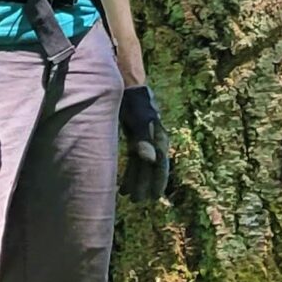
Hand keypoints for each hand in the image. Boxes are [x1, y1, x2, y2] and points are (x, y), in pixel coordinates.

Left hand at [119, 85, 170, 200]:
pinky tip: (121, 179)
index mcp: (157, 136)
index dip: (158, 181)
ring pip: (141, 163)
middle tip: (138, 201)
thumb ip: (144, 139)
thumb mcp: (138, 118)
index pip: (160, 163)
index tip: (154, 197)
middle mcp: (153, 138)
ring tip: (128, 195)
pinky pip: (134, 156)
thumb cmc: (133, 99)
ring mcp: (143, 136)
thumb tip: (150, 160)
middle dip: (145, 184)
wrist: (125, 80)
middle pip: (151, 166)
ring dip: (136, 179)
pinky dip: (129, 169)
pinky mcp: (133, 133)